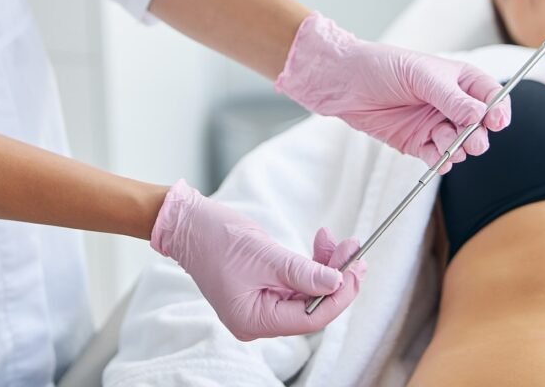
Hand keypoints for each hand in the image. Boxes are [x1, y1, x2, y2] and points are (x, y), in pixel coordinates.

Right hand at [150, 179, 365, 340]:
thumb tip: (336, 283)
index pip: (309, 318)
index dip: (338, 295)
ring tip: (336, 240)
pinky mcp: (262, 287)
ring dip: (325, 266)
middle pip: (310, 306)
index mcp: (254, 321)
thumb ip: (301, 272)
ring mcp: (260, 304)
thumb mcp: (264, 255)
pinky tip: (319, 243)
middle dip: (336, 277)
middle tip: (354, 249)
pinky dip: (310, 263)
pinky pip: (295, 282)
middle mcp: (258, 320)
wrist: (188, 223)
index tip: (356, 269)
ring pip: (306, 292)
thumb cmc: (216, 238)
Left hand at [275, 12, 510, 171]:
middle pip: (480, 126)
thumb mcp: (420, 76)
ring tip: (447, 144)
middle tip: (471, 139)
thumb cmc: (382, 66)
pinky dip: (442, 161)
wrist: (345, 82)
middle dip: (479, 135)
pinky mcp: (417, 142)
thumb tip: (481, 116)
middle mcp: (450, 103)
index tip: (496, 122)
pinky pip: (438, 157)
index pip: (491, 97)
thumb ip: (451, 97)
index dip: (498, 110)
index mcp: (457, 80)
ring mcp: (434, 123)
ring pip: (460, 144)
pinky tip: (438, 159)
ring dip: (458, 148)